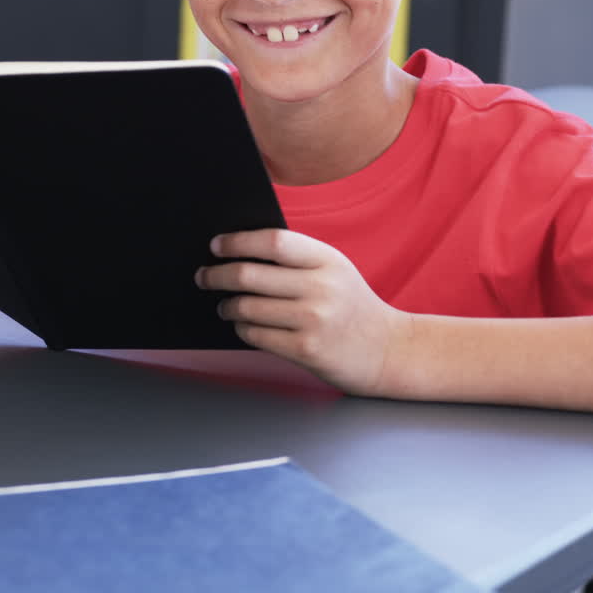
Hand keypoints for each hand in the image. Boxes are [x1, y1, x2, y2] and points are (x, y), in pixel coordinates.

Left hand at [195, 229, 409, 393]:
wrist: (388, 350)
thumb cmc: (352, 307)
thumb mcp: (335, 270)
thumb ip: (298, 259)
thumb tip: (240, 252)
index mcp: (328, 260)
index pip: (273, 241)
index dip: (238, 242)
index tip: (216, 245)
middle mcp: (322, 288)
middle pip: (251, 275)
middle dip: (217, 275)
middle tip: (204, 276)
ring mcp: (314, 320)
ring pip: (247, 307)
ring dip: (227, 305)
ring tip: (224, 304)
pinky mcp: (306, 350)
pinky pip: (256, 335)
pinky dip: (242, 328)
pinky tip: (242, 324)